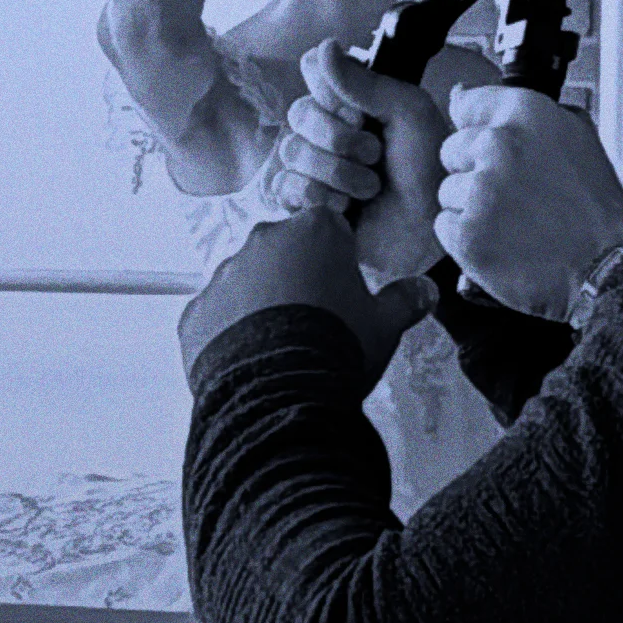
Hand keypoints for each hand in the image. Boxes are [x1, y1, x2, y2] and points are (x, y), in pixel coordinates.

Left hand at [179, 206, 435, 387]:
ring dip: (261, 303)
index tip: (343, 286)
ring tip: (283, 345)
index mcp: (314, 232)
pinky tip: (252, 360)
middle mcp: (264, 241)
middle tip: (315, 320)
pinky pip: (216, 315)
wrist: (279, 395)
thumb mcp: (384, 326)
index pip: (330, 228)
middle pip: (284, 250)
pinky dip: (229, 331)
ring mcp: (225, 274)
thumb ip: (404, 301)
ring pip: (247, 281)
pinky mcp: (197, 310)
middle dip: (297, 277)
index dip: (340, 258)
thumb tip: (425, 291)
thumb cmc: (335, 349)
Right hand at [271, 40, 452, 281]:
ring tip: (370, 190)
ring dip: (337, 172)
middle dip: (341, 138)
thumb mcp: (410, 114)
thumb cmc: (430, 174)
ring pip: (293, 151)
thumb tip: (322, 47)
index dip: (333, 93)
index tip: (363, 112)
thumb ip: (364, 81)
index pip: (315, 72)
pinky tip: (346, 210)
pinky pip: (286, 186)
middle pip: (300, 112)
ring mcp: (315, 166)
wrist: (429, 235)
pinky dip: (320, 197)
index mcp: (355, 102)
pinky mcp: (304, 203)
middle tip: (376, 157)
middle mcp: (330, 129)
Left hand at [436, 85, 622, 320]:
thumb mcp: (578, 139)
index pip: (467, 104)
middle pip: (452, 149)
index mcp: (527, 115)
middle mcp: (499, 146)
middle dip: (475, 171)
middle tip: (514, 195)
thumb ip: (526, 113)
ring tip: (512, 222)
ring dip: (471, 207)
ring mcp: (480, 190)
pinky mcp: (467, 232)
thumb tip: (464, 93)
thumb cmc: (595, 209)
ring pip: (448, 190)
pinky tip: (500, 242)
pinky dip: (465, 237)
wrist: (606, 267)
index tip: (487, 147)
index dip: (475, 127)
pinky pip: (445, 225)